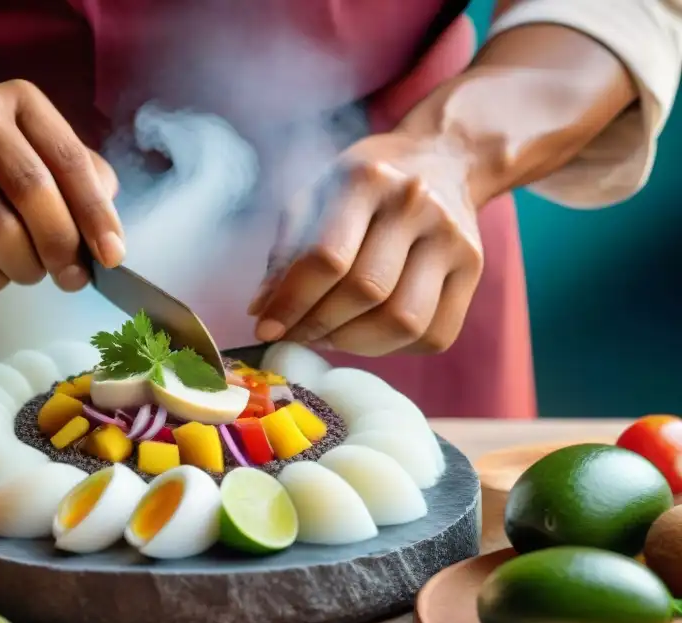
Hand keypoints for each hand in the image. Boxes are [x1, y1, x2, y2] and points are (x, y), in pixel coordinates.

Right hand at [0, 80, 123, 295]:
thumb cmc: (10, 162)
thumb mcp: (54, 155)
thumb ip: (90, 189)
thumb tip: (106, 247)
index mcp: (16, 99)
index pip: (67, 160)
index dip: (94, 216)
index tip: (111, 258)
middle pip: (24, 198)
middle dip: (55, 250)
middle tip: (65, 275)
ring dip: (11, 273)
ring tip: (19, 269)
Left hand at [248, 132, 483, 355]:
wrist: (441, 160)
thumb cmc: (363, 186)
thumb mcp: (314, 197)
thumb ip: (285, 253)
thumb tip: (262, 312)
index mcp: (366, 179)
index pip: (326, 258)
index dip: (291, 303)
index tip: (267, 329)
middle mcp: (416, 205)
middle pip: (366, 291)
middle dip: (320, 325)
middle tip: (297, 334)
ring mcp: (452, 238)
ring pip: (403, 321)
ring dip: (356, 343)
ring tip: (331, 335)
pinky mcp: (473, 270)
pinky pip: (433, 335)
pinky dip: (394, 348)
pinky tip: (369, 332)